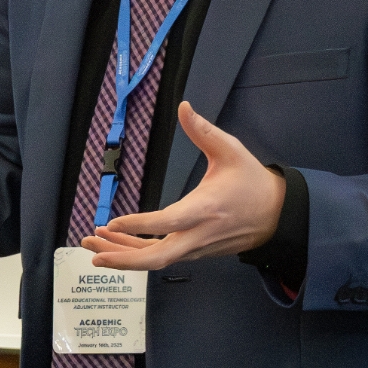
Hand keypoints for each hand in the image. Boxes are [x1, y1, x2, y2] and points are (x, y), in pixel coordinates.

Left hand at [79, 101, 283, 269]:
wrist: (276, 215)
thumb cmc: (252, 181)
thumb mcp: (231, 151)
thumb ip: (204, 131)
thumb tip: (183, 107)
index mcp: (205, 209)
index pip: (168, 223)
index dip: (140, 226)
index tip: (113, 223)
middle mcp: (198, 235)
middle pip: (157, 258)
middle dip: (121, 257)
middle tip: (91, 246)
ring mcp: (195, 248)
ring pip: (155, 260)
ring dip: (123, 255)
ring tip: (92, 245)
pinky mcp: (194, 252)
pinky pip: (162, 256)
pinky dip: (137, 253)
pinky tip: (117, 244)